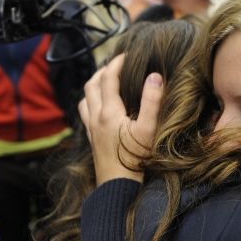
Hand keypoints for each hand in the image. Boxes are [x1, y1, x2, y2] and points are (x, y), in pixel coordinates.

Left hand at [78, 54, 164, 184]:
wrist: (118, 186)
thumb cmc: (136, 159)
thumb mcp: (149, 129)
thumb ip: (152, 101)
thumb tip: (154, 76)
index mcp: (109, 112)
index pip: (108, 78)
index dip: (117, 63)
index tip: (127, 54)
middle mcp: (96, 117)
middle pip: (91, 84)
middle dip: (103, 70)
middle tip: (117, 64)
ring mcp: (91, 128)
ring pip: (85, 98)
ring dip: (94, 84)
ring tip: (106, 81)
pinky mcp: (92, 139)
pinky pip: (85, 112)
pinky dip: (91, 100)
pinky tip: (101, 106)